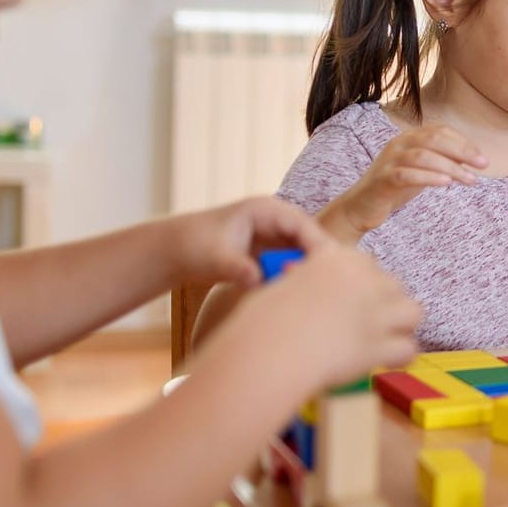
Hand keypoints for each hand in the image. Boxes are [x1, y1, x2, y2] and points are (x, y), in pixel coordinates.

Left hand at [168, 197, 334, 287]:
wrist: (175, 251)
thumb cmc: (193, 247)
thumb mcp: (215, 259)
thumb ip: (238, 269)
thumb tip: (257, 281)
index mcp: (265, 210)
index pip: (303, 225)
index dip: (318, 246)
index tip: (329, 270)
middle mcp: (276, 219)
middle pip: (310, 238)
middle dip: (320, 261)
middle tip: (332, 288)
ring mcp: (275, 235)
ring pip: (304, 252)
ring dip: (309, 270)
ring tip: (318, 295)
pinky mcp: (272, 251)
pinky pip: (293, 262)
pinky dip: (296, 276)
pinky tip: (300, 297)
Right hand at [232, 241, 420, 386]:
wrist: (267, 350)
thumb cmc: (262, 322)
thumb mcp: (282, 286)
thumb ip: (304, 280)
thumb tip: (302, 282)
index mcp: (337, 259)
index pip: (367, 265)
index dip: (363, 285)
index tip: (354, 300)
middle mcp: (362, 280)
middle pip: (394, 286)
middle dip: (386, 303)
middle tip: (371, 323)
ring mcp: (375, 312)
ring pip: (413, 312)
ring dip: (402, 325)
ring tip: (387, 340)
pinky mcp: (379, 344)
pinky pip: (408, 348)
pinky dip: (400, 358)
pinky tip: (388, 363)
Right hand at [322, 124, 487, 240]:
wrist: (361, 207)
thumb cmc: (395, 187)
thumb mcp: (422, 170)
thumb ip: (442, 161)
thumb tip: (472, 159)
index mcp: (408, 138)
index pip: (440, 131)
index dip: (464, 143)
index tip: (482, 158)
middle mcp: (398, 144)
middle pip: (434, 139)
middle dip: (462, 151)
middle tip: (483, 165)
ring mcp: (389, 161)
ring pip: (423, 156)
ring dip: (451, 167)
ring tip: (470, 180)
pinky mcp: (383, 179)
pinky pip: (408, 174)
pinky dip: (429, 177)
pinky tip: (446, 184)